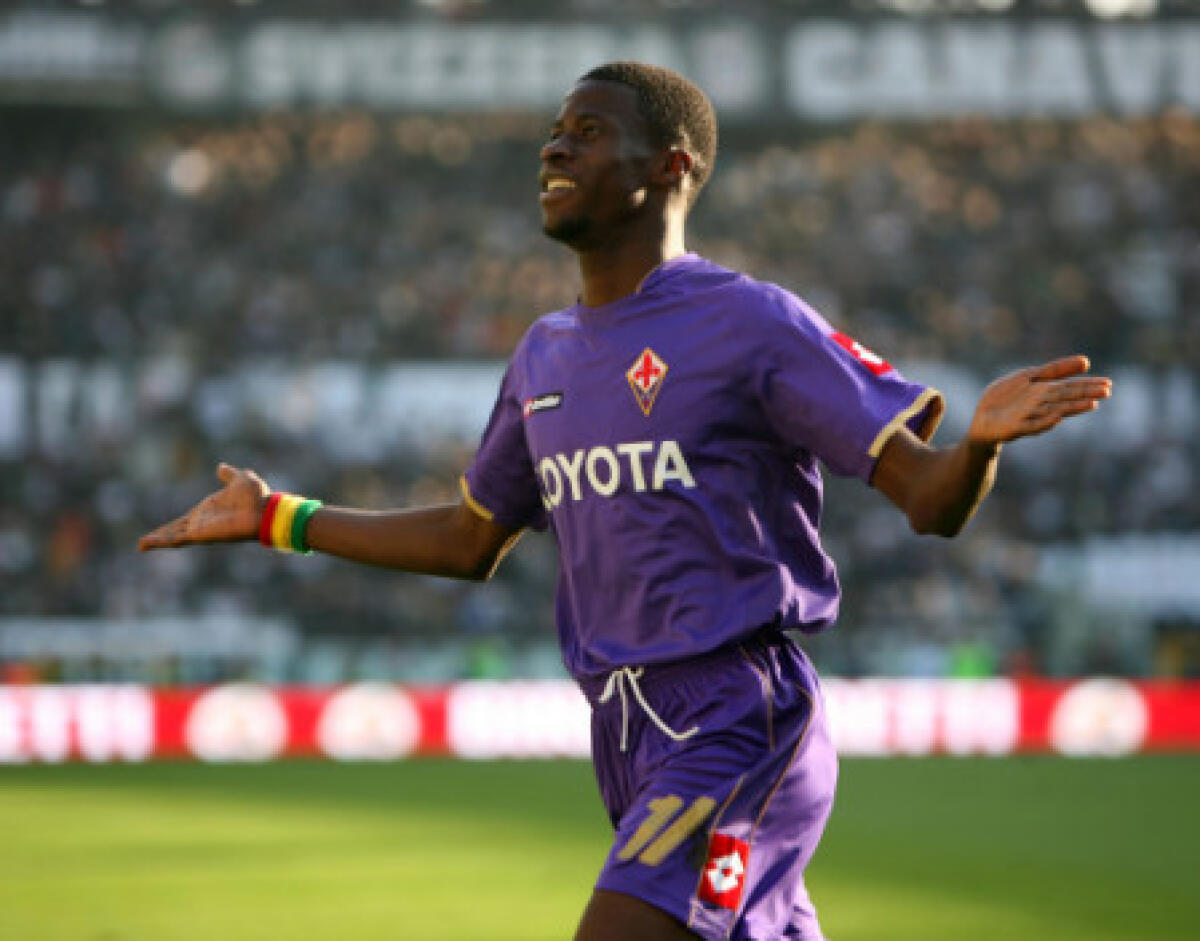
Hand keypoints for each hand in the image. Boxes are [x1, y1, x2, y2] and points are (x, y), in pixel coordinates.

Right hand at [138, 463, 269, 550]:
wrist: (265, 510)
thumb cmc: (257, 497)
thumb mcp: (240, 479)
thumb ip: (229, 475)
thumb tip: (221, 467)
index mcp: (209, 510)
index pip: (186, 520)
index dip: (173, 525)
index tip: (162, 530)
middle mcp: (202, 522)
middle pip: (176, 530)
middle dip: (161, 535)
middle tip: (144, 542)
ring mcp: (200, 529)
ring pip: (173, 536)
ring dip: (157, 539)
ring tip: (141, 545)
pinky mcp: (200, 534)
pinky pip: (177, 538)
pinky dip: (161, 540)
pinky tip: (146, 543)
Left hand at [967, 355, 1111, 447]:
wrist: (982, 420)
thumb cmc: (1006, 397)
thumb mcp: (1028, 376)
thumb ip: (1054, 370)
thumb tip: (1086, 361)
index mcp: (1045, 391)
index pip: (1070, 386)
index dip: (1088, 385)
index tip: (1108, 383)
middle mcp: (1041, 404)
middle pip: (1065, 397)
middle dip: (1085, 394)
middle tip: (1107, 392)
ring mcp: (1029, 417)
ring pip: (1054, 410)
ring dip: (1072, 407)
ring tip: (1091, 404)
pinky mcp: (1015, 428)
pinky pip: (1032, 425)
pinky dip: (1044, 422)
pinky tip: (1058, 417)